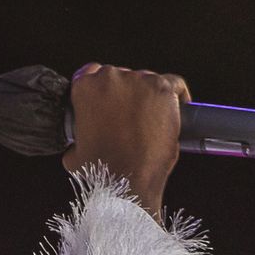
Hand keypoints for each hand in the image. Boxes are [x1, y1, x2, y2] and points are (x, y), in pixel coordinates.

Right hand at [63, 64, 187, 218]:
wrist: (127, 180)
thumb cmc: (103, 171)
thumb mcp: (75, 154)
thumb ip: (76, 140)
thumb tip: (77, 145)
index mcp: (84, 88)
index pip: (94, 73)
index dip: (107, 89)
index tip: (114, 102)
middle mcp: (109, 78)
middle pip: (124, 76)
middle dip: (129, 95)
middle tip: (135, 119)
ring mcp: (137, 81)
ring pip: (148, 80)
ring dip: (151, 96)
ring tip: (155, 120)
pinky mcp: (161, 89)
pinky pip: (174, 83)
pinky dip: (178, 94)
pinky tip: (178, 108)